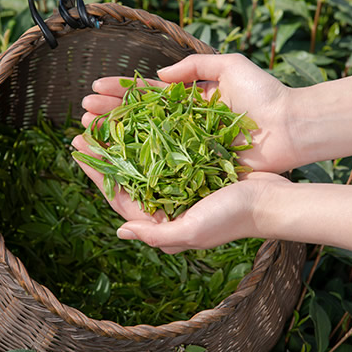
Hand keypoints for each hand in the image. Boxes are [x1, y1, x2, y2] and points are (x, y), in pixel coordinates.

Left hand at [72, 135, 288, 253]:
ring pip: (142, 158)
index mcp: (162, 220)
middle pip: (127, 174)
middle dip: (105, 151)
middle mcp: (167, 202)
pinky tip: (139, 116)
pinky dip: (150, 133)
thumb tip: (120, 231)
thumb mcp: (192, 230)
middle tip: (85, 126)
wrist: (272, 201)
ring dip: (123, 138)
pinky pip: (165, 149)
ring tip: (105, 116)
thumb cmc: (233, 218)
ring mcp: (180, 184)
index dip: (97, 173)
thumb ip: (156, 235)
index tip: (79, 149)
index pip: (119, 196)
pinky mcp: (194, 167)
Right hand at [81, 53, 297, 173]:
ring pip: (144, 139)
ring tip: (89, 129)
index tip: (94, 88)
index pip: (146, 94)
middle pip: (138, 117)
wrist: (289, 128)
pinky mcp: (195, 165)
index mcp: (188, 100)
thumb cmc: (264, 94)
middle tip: (83, 112)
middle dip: (110, 112)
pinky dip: (138, 159)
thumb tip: (158, 74)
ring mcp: (187, 145)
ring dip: (115, 134)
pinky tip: (115, 155)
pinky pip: (162, 162)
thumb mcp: (230, 65)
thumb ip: (194, 66)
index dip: (120, 91)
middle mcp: (182, 123)